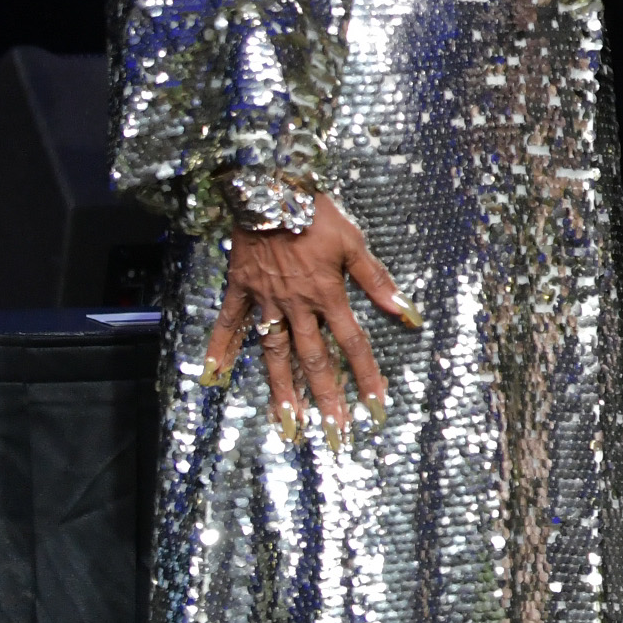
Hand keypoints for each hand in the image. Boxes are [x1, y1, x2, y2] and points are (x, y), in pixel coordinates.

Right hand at [203, 194, 414, 434]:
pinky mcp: (240, 289)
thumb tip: (409, 314)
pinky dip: (221, 348)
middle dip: (327, 398)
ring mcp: (266, 300)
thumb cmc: (317, 213)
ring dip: (282, 390)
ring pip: (275, 353)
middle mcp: (297, 305)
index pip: (354, 344)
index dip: (367, 376)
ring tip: (288, 424)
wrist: (270, 188)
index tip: (376, 407)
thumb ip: (379, 282)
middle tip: (334, 434)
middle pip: (315, 359)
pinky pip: (229, 323)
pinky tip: (213, 376)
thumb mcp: (354, 243)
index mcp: (328, 294)